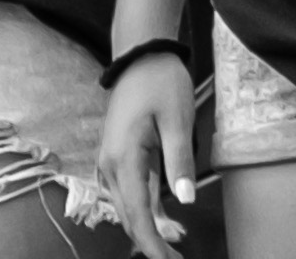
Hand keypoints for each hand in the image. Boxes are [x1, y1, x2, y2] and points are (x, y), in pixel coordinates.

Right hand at [90, 57, 200, 257]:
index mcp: (123, 159)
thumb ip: (180, 162)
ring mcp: (110, 162)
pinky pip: (129, 192)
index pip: (137, 215)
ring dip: (150, 226)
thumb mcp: (177, 120)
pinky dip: (145, 208)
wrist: (140, 56)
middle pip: (129, 216)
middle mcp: (110, 166)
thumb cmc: (162, 84)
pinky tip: (166, 217)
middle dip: (152, 240)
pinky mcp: (117, 158)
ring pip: (127, 207)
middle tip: (179, 255)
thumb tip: (185, 201)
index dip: (152, 243)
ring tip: (178, 240)